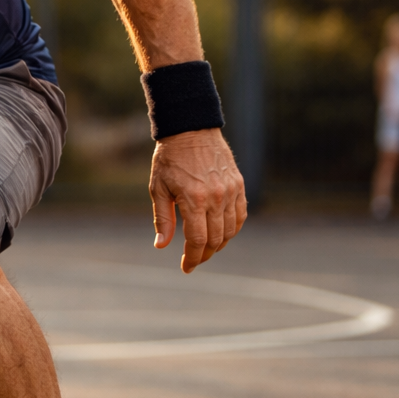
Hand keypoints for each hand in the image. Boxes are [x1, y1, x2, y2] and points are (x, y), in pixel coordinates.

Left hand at [149, 128, 246, 272]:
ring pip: (231, 230)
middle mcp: (216, 197)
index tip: (186, 267)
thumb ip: (163, 219)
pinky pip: (240, 215)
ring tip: (206, 248)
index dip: (192, 258)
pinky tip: (222, 233)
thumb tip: (162, 246)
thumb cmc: (169, 159)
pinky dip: (233, 228)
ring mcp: (231, 191)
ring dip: (219, 244)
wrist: (191, 129)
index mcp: (193, 199)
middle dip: (204, 254)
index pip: (197, 240)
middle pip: (215, 239)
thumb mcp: (158, 188)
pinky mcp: (239, 184)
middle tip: (194, 260)